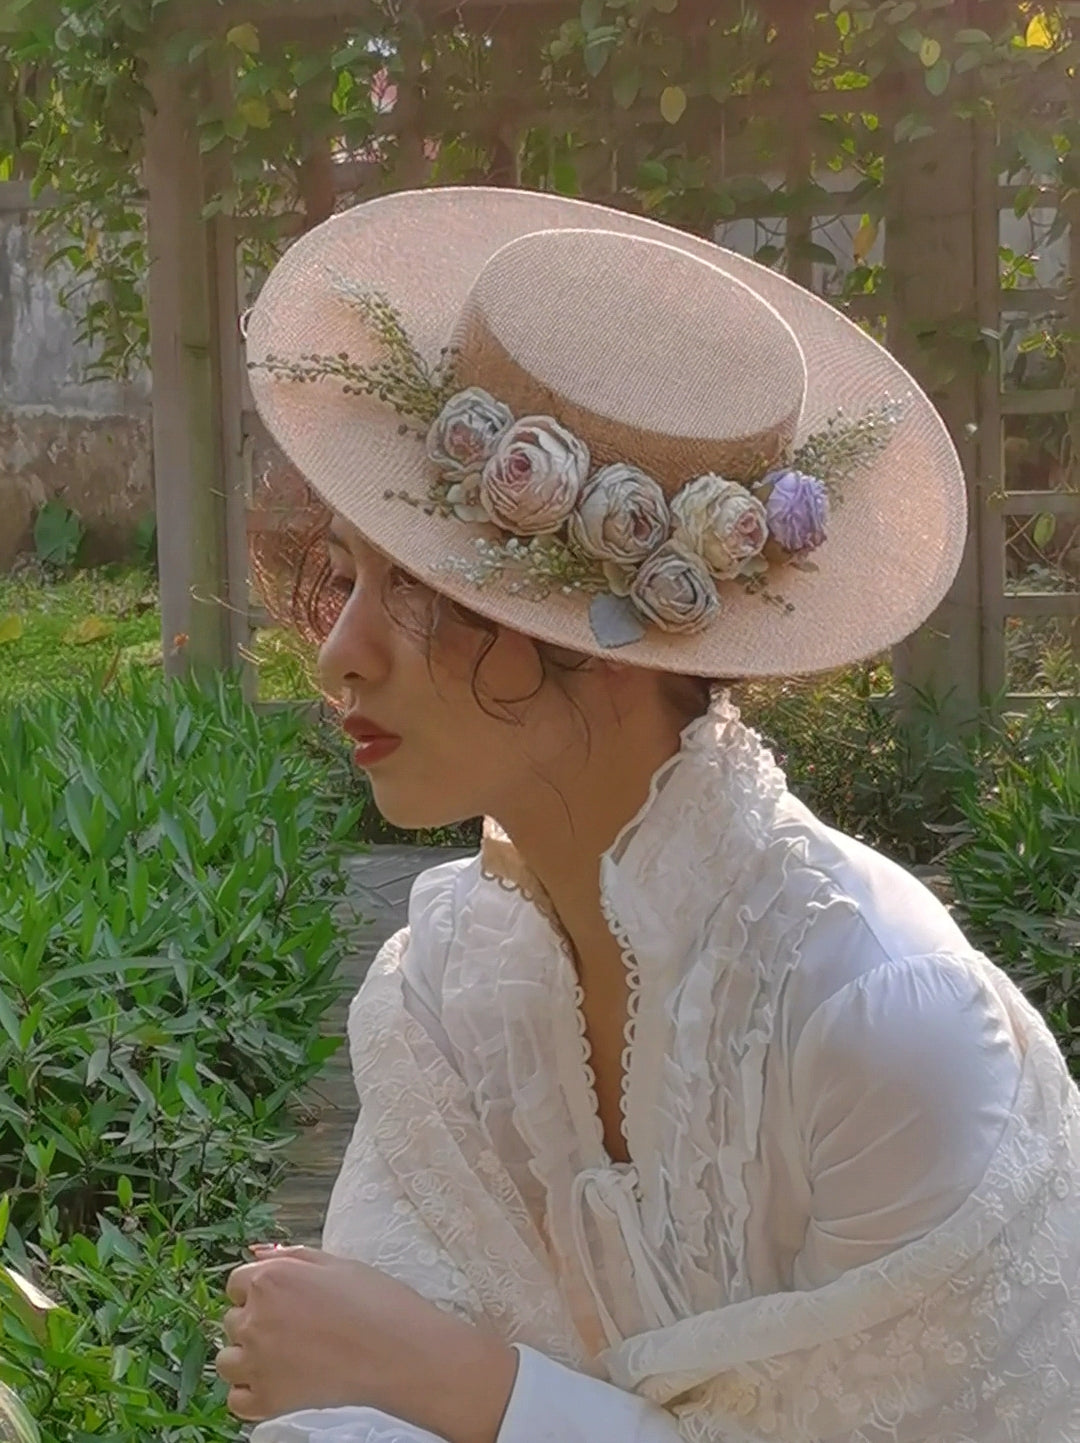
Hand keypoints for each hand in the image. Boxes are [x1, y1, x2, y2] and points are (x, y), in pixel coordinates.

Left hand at [216, 1245, 517, 1442]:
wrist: (400, 1351)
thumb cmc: (375, 1301)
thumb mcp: (336, 1264)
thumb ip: (292, 1257)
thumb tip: (258, 1252)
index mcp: (270, 1279)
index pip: (236, 1283)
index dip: (258, 1290)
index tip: (282, 1300)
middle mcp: (255, 1319)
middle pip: (232, 1320)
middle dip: (255, 1321)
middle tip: (294, 1328)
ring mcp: (258, 1362)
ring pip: (228, 1360)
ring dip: (247, 1357)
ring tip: (283, 1357)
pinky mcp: (267, 1400)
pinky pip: (237, 1398)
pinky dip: (251, 1393)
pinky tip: (278, 1382)